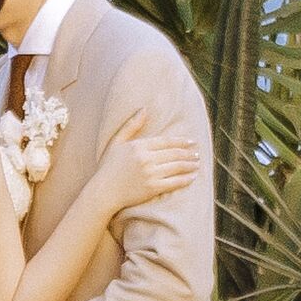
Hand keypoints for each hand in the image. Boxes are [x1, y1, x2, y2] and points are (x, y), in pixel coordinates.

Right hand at [86, 125, 205, 213]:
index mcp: (139, 146)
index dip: (181, 141)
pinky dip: (186, 179)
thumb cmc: (108, 167)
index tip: (191, 142)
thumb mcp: (116, 142)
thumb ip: (131, 125)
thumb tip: (144, 109)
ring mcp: (150, 174)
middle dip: (188, 153)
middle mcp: (146, 158)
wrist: (103, 192)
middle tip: (197, 153)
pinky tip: (192, 177)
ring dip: (190, 165)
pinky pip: (174, 182)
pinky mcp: (153, 188)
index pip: (166, 142)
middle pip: (174, 154)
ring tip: (197, 164)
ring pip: (177, 167)